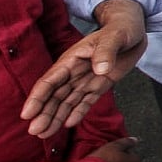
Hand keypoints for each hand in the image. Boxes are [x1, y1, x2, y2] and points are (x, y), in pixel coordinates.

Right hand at [21, 0, 146, 137]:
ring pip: (67, 101)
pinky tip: (69, 124)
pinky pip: (86, 101)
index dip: (38, 97)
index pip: (51, 80)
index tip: (28, 113)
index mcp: (72, 59)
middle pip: (55, 95)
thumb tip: (100, 69)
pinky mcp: (100, 85)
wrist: (134, 30)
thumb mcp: (115, 36)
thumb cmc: (121, 28)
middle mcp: (75, 71)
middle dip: (44, 113)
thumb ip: (106, 51)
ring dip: (56, 117)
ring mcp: (86, 79)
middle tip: (35, 131)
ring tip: (44, 133)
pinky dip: (78, 112)